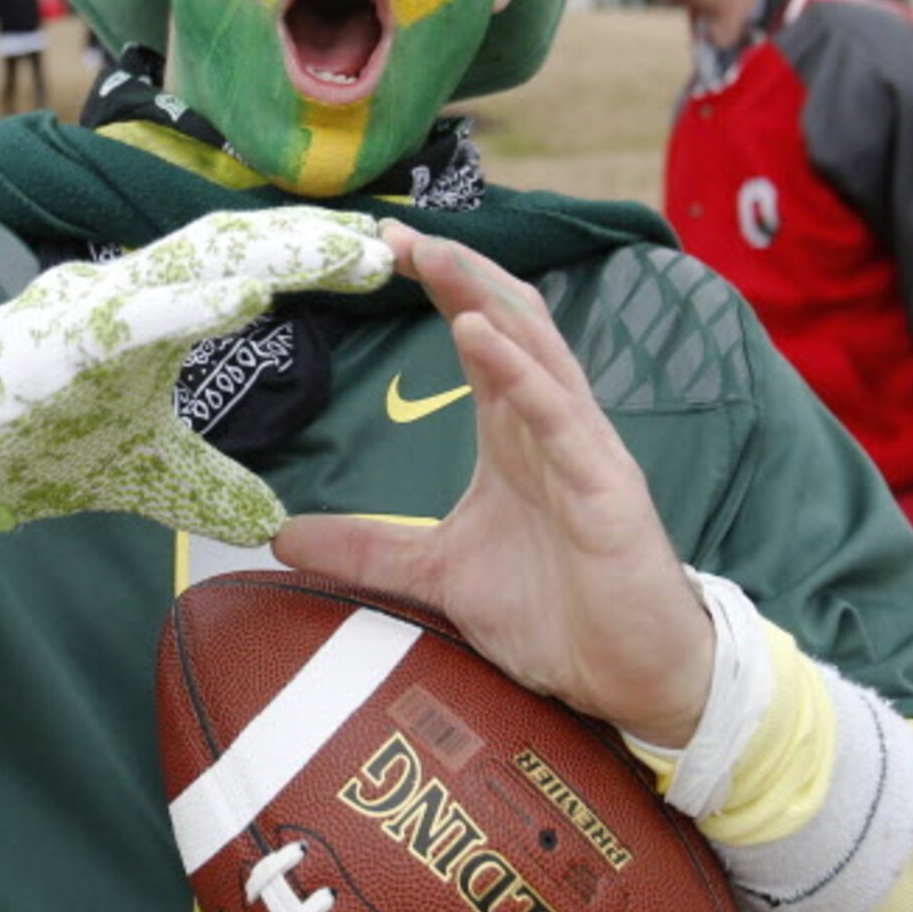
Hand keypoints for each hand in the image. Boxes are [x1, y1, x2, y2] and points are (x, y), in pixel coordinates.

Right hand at [0, 207, 392, 550]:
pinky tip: (247, 296)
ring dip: (274, 255)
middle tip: (392, 240)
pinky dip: (193, 302)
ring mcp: (94, 309)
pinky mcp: (60, 341)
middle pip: (240, 251)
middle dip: (315, 243)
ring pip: (197, 266)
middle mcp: (134, 294)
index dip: (318, 259)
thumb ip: (205, 485)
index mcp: (158, 314)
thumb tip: (266, 520)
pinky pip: (137, 315)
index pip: (253, 270)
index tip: (388, 256)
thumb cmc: (25, 437)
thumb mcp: (140, 471)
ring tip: (343, 249)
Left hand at [274, 225, 713, 746]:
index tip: (382, 249)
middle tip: (397, 233)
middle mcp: (552, 424)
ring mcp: (582, 450)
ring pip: (537, 350)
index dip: (440, 287)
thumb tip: (281, 537)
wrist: (631, 678)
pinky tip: (480, 336)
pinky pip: (560, 415)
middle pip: (508, 321)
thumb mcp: (437, 576)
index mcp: (516, 432)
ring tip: (435, 255)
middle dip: (457, 272)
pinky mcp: (604, 487)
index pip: (479, 334)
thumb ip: (367, 550)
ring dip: (483, 297)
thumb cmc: (555, 614)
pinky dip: (520, 371)